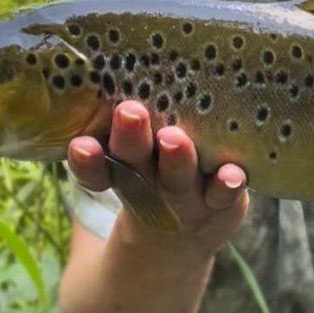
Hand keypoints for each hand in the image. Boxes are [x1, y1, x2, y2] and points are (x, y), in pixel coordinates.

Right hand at [67, 100, 247, 256]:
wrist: (184, 239)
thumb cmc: (154, 180)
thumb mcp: (132, 163)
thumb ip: (126, 130)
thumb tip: (121, 74)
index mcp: (120, 174)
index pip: (95, 171)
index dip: (87, 161)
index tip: (80, 145)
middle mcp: (150, 187)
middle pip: (135, 164)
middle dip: (132, 139)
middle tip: (130, 112)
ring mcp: (187, 199)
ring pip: (178, 179)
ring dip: (177, 160)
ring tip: (174, 139)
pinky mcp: (221, 204)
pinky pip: (224, 196)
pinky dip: (228, 185)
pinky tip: (233, 174)